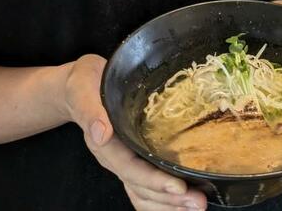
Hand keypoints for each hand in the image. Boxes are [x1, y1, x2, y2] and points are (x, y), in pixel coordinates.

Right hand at [64, 55, 207, 210]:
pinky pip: (145, 187)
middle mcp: (115, 158)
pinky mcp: (133, 159)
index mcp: (105, 144)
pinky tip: (182, 202)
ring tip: (196, 206)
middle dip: (169, 198)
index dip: (154, 180)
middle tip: (198, 202)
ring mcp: (124, 161)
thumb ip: (90, 109)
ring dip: (169, 204)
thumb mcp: (83, 89)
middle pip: (141, 187)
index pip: (130, 169)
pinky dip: (163, 199)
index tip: (178, 187)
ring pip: (144, 193)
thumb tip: (101, 133)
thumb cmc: (85, 83)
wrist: (84, 84)